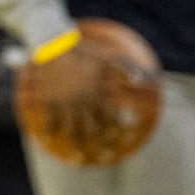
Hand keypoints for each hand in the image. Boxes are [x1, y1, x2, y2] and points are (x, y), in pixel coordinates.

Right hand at [26, 36, 122, 150]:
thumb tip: (145, 80)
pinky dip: (49, 129)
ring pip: (71, 129)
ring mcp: (65, 103)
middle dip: (96, 138)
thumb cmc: (81, 50)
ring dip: (74, 140)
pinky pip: (49, 120)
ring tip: (76, 148)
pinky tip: (49, 136)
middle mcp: (82, 103)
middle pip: (91, 128)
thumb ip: (126, 68)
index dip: (114, 125)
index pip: (110, 115)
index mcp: (98, 93)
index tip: (116, 131)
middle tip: (99, 146)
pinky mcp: (49, 101)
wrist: (52, 45)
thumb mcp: (106, 56)